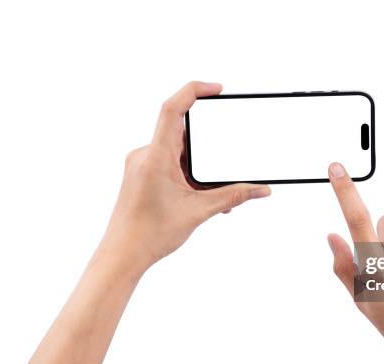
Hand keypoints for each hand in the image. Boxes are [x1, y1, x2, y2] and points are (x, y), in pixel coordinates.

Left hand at [101, 82, 270, 269]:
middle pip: (183, 134)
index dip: (195, 91)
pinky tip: (198, 197)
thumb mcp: (199, 211)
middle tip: (223, 168)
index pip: (173, 109)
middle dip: (208, 150)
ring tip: (209, 195)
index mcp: (155, 157)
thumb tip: (261, 189)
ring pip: (178, 152)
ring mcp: (142, 165)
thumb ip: (233, 195)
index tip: (217, 90)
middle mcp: (145, 155)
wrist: (122, 255)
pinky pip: (169, 163)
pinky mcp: (142, 175)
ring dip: (199, 168)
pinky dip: (188, 174)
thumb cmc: (149, 234)